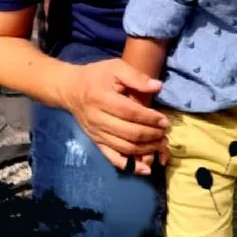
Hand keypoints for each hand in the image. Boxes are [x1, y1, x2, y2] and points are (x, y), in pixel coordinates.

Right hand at [64, 58, 168, 173]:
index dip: (149, 118)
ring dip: (146, 149)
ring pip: (124, 147)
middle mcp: (97, 119)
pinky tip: (146, 169)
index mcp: (101, 98)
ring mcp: (96, 134)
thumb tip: (158, 86)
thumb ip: (136, 77)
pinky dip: (130, 166)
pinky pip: (113, 158)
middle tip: (166, 133)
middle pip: (129, 132)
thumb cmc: (96, 76)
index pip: (130, 113)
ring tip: (161, 144)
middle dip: (151, 135)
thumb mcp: (115, 67)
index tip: (165, 121)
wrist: (71, 90)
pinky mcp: (96, 143)